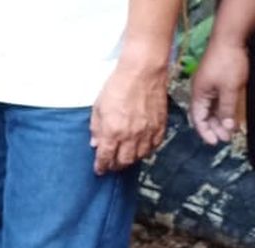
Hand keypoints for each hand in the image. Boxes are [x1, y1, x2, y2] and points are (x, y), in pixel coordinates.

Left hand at [90, 57, 169, 174]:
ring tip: (125, 157)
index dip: (101, 166)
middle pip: (124, 161)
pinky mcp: (160, 124)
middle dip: (115, 165)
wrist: (142, 71)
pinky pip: (155, 145)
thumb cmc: (118, 86)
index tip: (99, 169)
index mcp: (113, 132)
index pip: (106, 157)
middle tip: (111, 164)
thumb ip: (96, 128)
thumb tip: (95, 143)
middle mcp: (131, 135)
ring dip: (131, 159)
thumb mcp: (98, 107)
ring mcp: (147, 131)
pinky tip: (142, 148)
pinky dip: (147, 150)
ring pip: (140, 156)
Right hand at [189, 39, 248, 143]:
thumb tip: (227, 129)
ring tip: (228, 129)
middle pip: (203, 115)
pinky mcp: (213, 80)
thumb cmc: (227, 63)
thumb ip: (227, 109)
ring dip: (218, 119)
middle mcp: (199, 92)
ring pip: (210, 108)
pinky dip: (221, 109)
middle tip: (225, 138)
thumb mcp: (230, 89)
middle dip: (213, 128)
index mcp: (198, 95)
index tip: (214, 143)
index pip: (198, 119)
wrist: (229, 38)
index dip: (205, 132)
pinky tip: (228, 114)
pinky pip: (215, 100)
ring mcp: (206, 85)